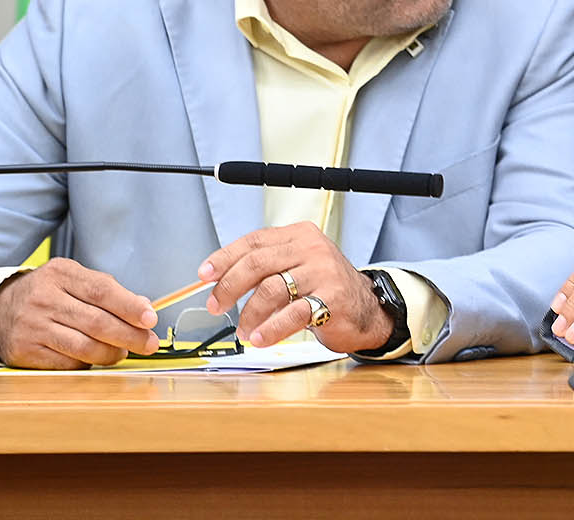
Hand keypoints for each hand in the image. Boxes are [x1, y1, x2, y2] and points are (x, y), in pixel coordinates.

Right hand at [0, 258, 159, 368]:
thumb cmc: (48, 294)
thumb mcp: (72, 279)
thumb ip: (107, 290)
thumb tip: (144, 308)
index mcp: (60, 273)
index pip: (102, 291)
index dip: (130, 307)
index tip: (151, 319)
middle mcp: (44, 298)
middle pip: (97, 322)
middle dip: (130, 336)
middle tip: (149, 343)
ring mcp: (33, 326)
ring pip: (85, 347)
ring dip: (112, 353)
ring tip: (124, 352)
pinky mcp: (25, 351)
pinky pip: (68, 363)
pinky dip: (89, 363)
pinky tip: (97, 358)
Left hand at [199, 222, 393, 352]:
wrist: (368, 308)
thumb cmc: (326, 288)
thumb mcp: (298, 266)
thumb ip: (267, 267)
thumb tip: (222, 281)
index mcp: (299, 235)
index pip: (254, 241)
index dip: (224, 258)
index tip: (205, 275)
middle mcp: (311, 248)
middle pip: (258, 263)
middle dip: (230, 286)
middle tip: (217, 306)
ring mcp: (323, 272)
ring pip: (271, 289)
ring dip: (249, 314)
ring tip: (244, 330)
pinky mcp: (332, 298)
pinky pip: (293, 314)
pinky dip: (271, 329)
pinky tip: (260, 338)